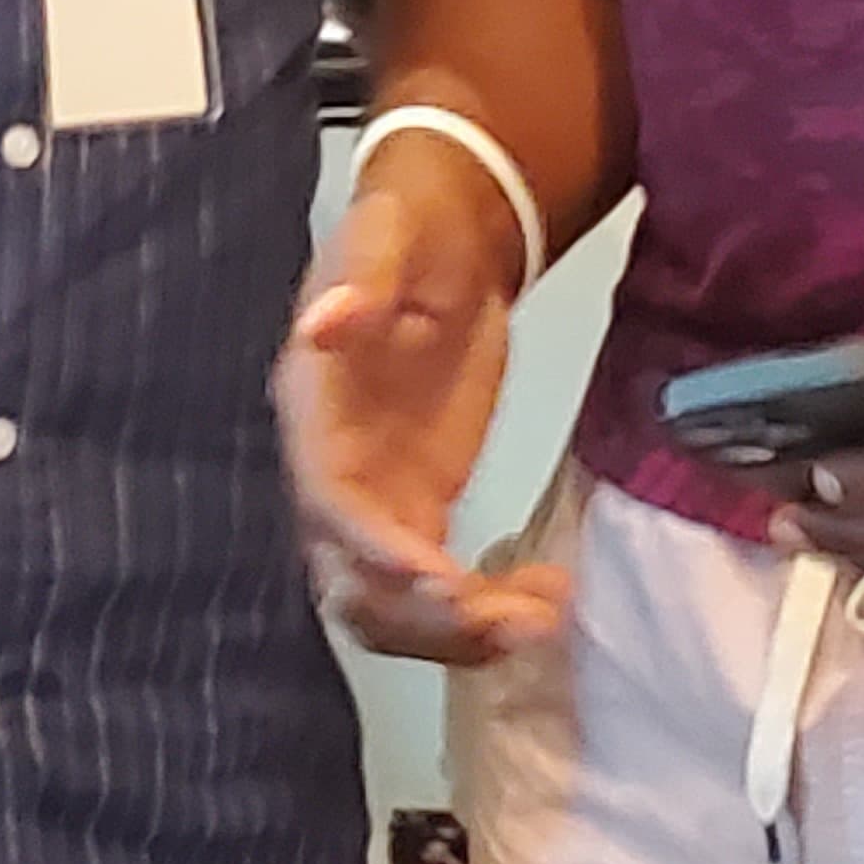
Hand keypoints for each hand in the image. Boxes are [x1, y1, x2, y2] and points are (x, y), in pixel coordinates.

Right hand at [279, 148, 569, 665]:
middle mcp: (333, 474)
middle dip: (425, 619)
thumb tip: (324, 323)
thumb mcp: (388, 232)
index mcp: (313, 411)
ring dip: (461, 634)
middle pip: (354, 583)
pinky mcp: (420, 509)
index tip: (439, 578)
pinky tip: (549, 597)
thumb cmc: (410, 228)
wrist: (443, 242)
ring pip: (395, 607)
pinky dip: (489, 612)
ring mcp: (377, 501)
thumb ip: (361, 279)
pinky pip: (441, 591)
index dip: (374, 548)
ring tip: (543, 618)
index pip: (328, 502)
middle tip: (511, 622)